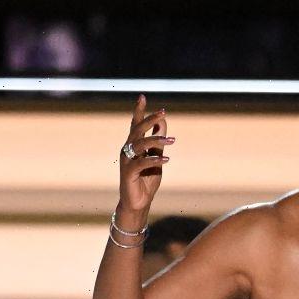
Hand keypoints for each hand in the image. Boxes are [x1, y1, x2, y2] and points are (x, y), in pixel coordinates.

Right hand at [119, 95, 173, 212]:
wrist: (139, 202)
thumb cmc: (146, 179)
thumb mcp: (156, 158)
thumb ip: (158, 142)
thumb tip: (162, 122)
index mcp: (133, 145)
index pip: (135, 125)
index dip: (138, 111)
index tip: (142, 97)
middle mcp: (127, 150)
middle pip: (137, 130)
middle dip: (149, 120)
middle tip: (162, 113)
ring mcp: (127, 161)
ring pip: (139, 144)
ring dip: (156, 140)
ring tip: (172, 141)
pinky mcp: (128, 173)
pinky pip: (141, 163)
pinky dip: (154, 160)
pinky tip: (167, 159)